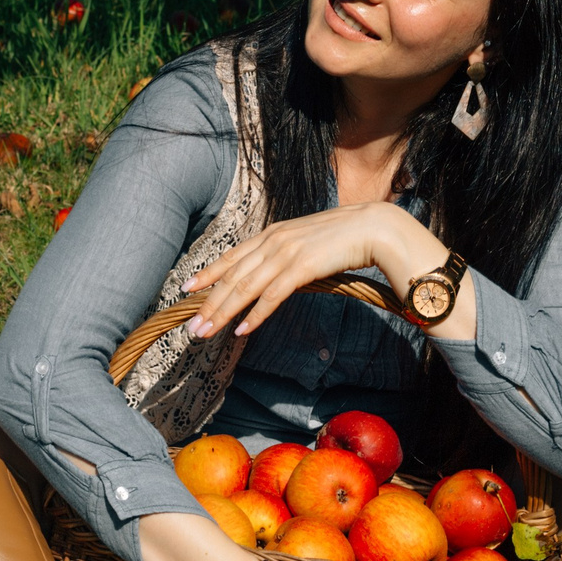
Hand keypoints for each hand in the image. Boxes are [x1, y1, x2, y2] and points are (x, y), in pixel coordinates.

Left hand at [183, 204, 450, 340]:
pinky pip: (272, 295)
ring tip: (205, 332)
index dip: (208, 273)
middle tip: (190, 326)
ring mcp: (286, 252)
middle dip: (208, 303)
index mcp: (273, 232)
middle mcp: (274, 240)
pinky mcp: (302, 266)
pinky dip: (255, 314)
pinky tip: (241, 330)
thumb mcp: (307, 240)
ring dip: (223, 313)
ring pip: (245, 287)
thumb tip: (273, 270)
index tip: (186, 289)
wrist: (375, 227)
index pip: (232, 256)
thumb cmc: (344, 237)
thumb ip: (287, 252)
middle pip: (232, 276)